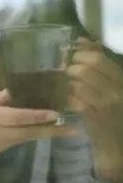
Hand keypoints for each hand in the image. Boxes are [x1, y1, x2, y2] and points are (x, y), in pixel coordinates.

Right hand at [0, 90, 77, 182]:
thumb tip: (13, 93)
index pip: (21, 116)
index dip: (41, 115)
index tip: (59, 114)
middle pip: (30, 132)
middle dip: (52, 130)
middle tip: (73, 129)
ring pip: (25, 137)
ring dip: (41, 131)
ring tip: (58, 126)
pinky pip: (15, 140)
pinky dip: (26, 134)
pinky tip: (32, 129)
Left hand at [67, 37, 122, 182]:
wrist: (119, 142)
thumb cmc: (114, 109)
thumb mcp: (112, 84)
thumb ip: (99, 62)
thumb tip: (82, 40)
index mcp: (122, 78)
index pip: (98, 57)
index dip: (80, 54)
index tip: (72, 55)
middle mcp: (117, 89)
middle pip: (84, 68)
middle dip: (70, 68)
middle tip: (65, 71)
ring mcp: (106, 104)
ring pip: (76, 84)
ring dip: (65, 83)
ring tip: (65, 85)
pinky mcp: (94, 117)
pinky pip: (74, 101)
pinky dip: (66, 98)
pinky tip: (66, 99)